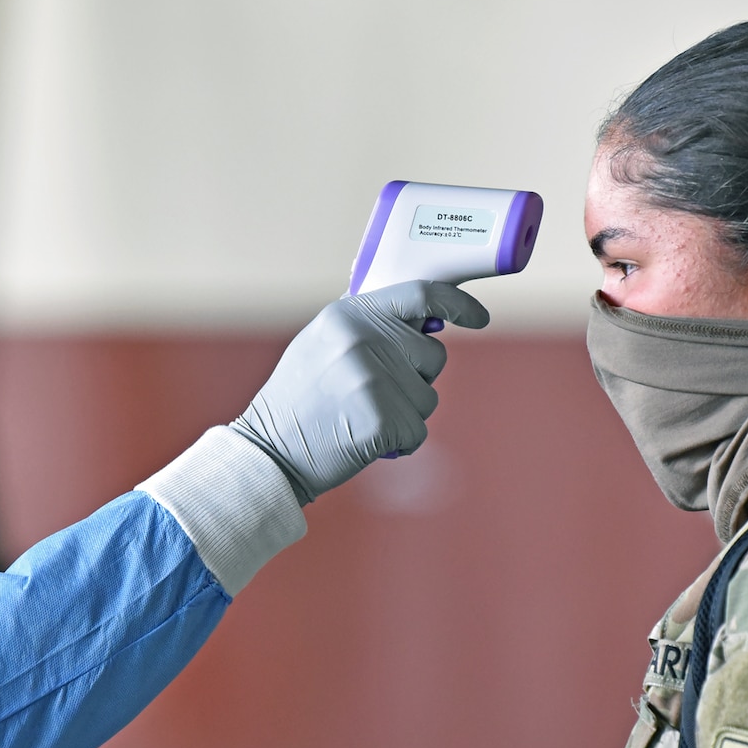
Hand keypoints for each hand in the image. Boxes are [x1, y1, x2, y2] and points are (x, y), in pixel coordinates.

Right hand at [230, 280, 488, 503]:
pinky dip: (399, 443)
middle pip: (431, 355)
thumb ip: (370, 326)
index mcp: (348, 314)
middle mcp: (361, 338)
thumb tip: (429, 317)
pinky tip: (365, 442)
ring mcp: (371, 378)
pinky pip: (418, 431)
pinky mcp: (381, 418)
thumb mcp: (322, 344)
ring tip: (360, 420)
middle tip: (371, 398)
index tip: (478, 318)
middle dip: (414, 381)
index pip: (421, 294)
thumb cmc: (300, 403)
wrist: (269, 454)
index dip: (458, 304)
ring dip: (405, 415)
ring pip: (428, 397)